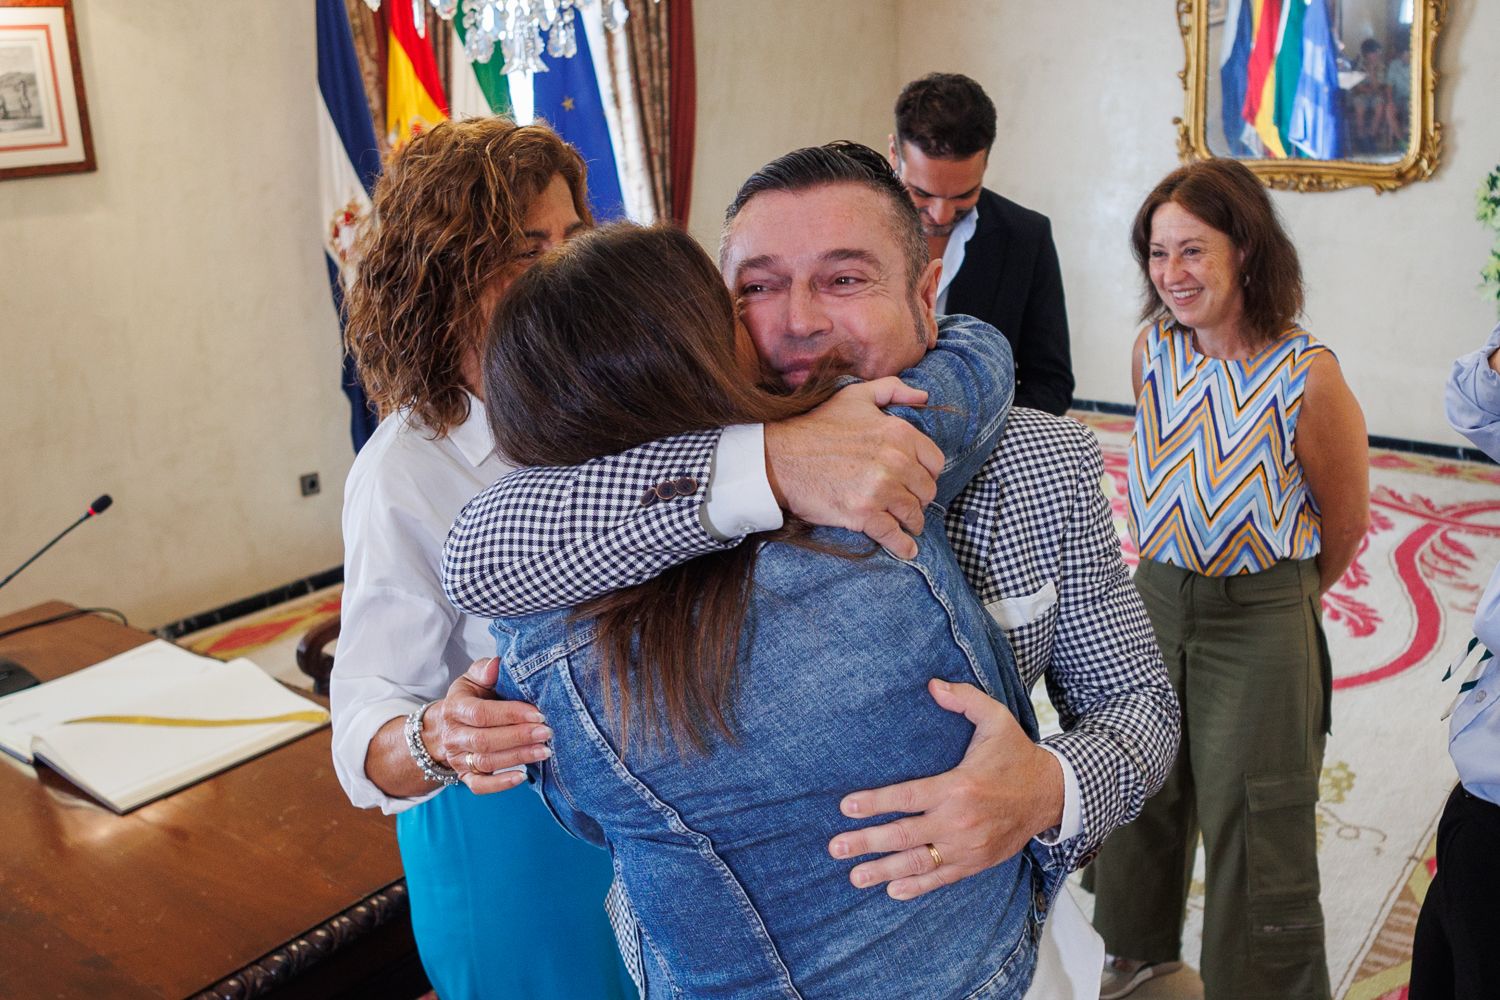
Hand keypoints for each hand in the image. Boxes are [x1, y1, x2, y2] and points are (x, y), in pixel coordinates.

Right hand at [422, 657, 552, 794]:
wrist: (447, 726)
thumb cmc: (470, 698)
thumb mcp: (473, 679)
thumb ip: (484, 669)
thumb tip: (496, 665)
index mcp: (455, 708)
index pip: (481, 714)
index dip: (510, 714)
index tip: (538, 714)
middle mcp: (453, 735)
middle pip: (485, 740)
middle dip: (519, 737)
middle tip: (547, 733)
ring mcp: (458, 758)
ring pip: (486, 763)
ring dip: (518, 757)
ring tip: (545, 751)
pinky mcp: (465, 776)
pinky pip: (479, 786)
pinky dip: (500, 784)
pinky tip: (523, 777)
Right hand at [764, 377, 943, 558]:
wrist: (780, 457)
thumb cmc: (817, 425)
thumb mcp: (855, 396)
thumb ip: (893, 390)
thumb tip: (923, 397)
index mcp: (898, 433)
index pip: (934, 462)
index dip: (927, 473)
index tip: (917, 480)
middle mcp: (895, 461)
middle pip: (926, 491)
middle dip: (919, 498)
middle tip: (908, 502)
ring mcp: (880, 490)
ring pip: (913, 514)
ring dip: (912, 522)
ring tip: (907, 524)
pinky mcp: (863, 514)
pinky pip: (894, 535)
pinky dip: (903, 546)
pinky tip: (907, 550)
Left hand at [827, 679, 1063, 899]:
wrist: (1052, 794)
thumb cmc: (1015, 754)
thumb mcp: (995, 718)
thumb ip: (964, 699)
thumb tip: (932, 684)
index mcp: (959, 786)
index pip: (907, 797)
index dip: (874, 803)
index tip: (845, 807)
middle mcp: (960, 820)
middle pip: (904, 835)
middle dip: (866, 842)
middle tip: (835, 847)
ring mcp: (967, 846)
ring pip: (918, 862)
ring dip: (883, 871)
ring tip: (854, 876)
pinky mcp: (976, 863)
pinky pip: (941, 878)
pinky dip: (916, 887)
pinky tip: (892, 891)